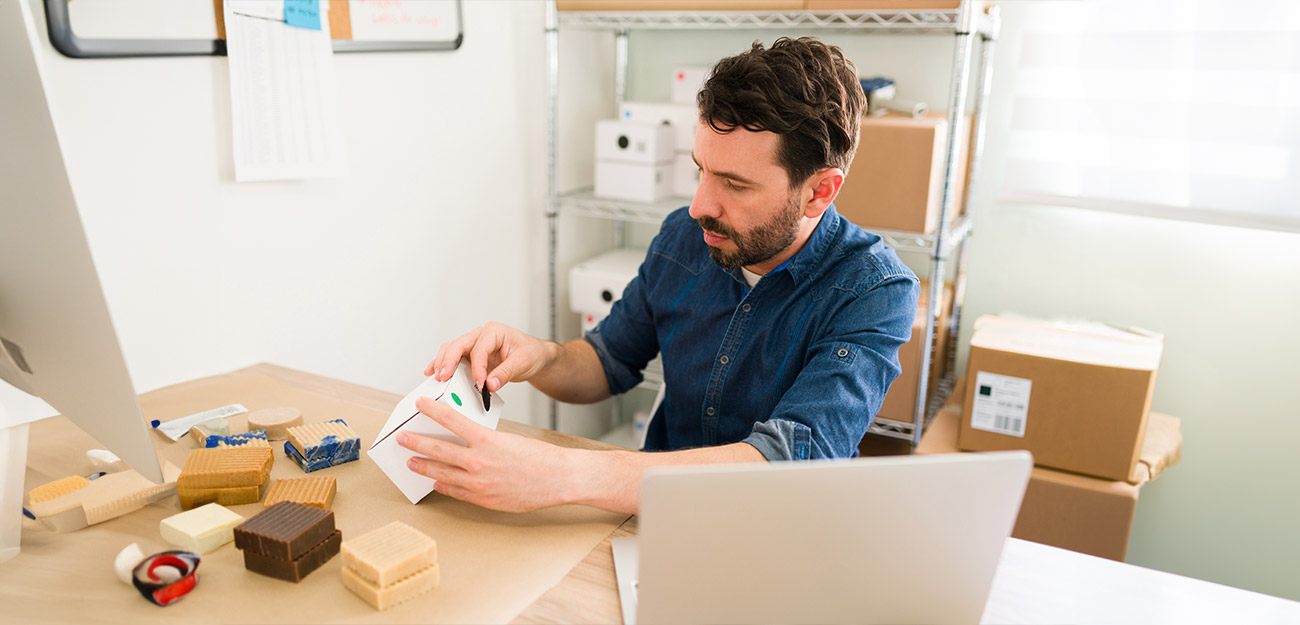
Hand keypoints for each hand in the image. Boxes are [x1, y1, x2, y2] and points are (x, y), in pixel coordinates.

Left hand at [397, 396, 575, 512]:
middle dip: (416, 442)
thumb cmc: (540, 457)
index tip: (420, 404)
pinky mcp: (482, 499)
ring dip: (423, 466)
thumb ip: (484, 442)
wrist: (559, 479)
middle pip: (437, 449)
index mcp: (486, 440)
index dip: (432, 411)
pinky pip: (455, 491)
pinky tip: (435, 482)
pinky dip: (443, 485)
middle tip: (402, 437)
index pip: (451, 420)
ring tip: (411, 461)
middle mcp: (478, 461)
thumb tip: (466, 441)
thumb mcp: (510, 439)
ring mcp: (478, 483)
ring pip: (440, 473)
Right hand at [424, 322, 557, 392]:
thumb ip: (506, 373)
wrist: (534, 356)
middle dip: (449, 362)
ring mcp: (473, 344)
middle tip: (444, 378)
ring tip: (437, 377)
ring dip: (442, 363)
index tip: (479, 384)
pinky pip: (453, 357)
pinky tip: (432, 372)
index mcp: (494, 331)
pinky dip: (442, 364)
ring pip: (451, 349)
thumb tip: (490, 384)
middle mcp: (481, 335)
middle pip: (458, 345)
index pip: (480, 349)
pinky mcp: (470, 355)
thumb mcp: (523, 362)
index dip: (478, 367)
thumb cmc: (530, 353)